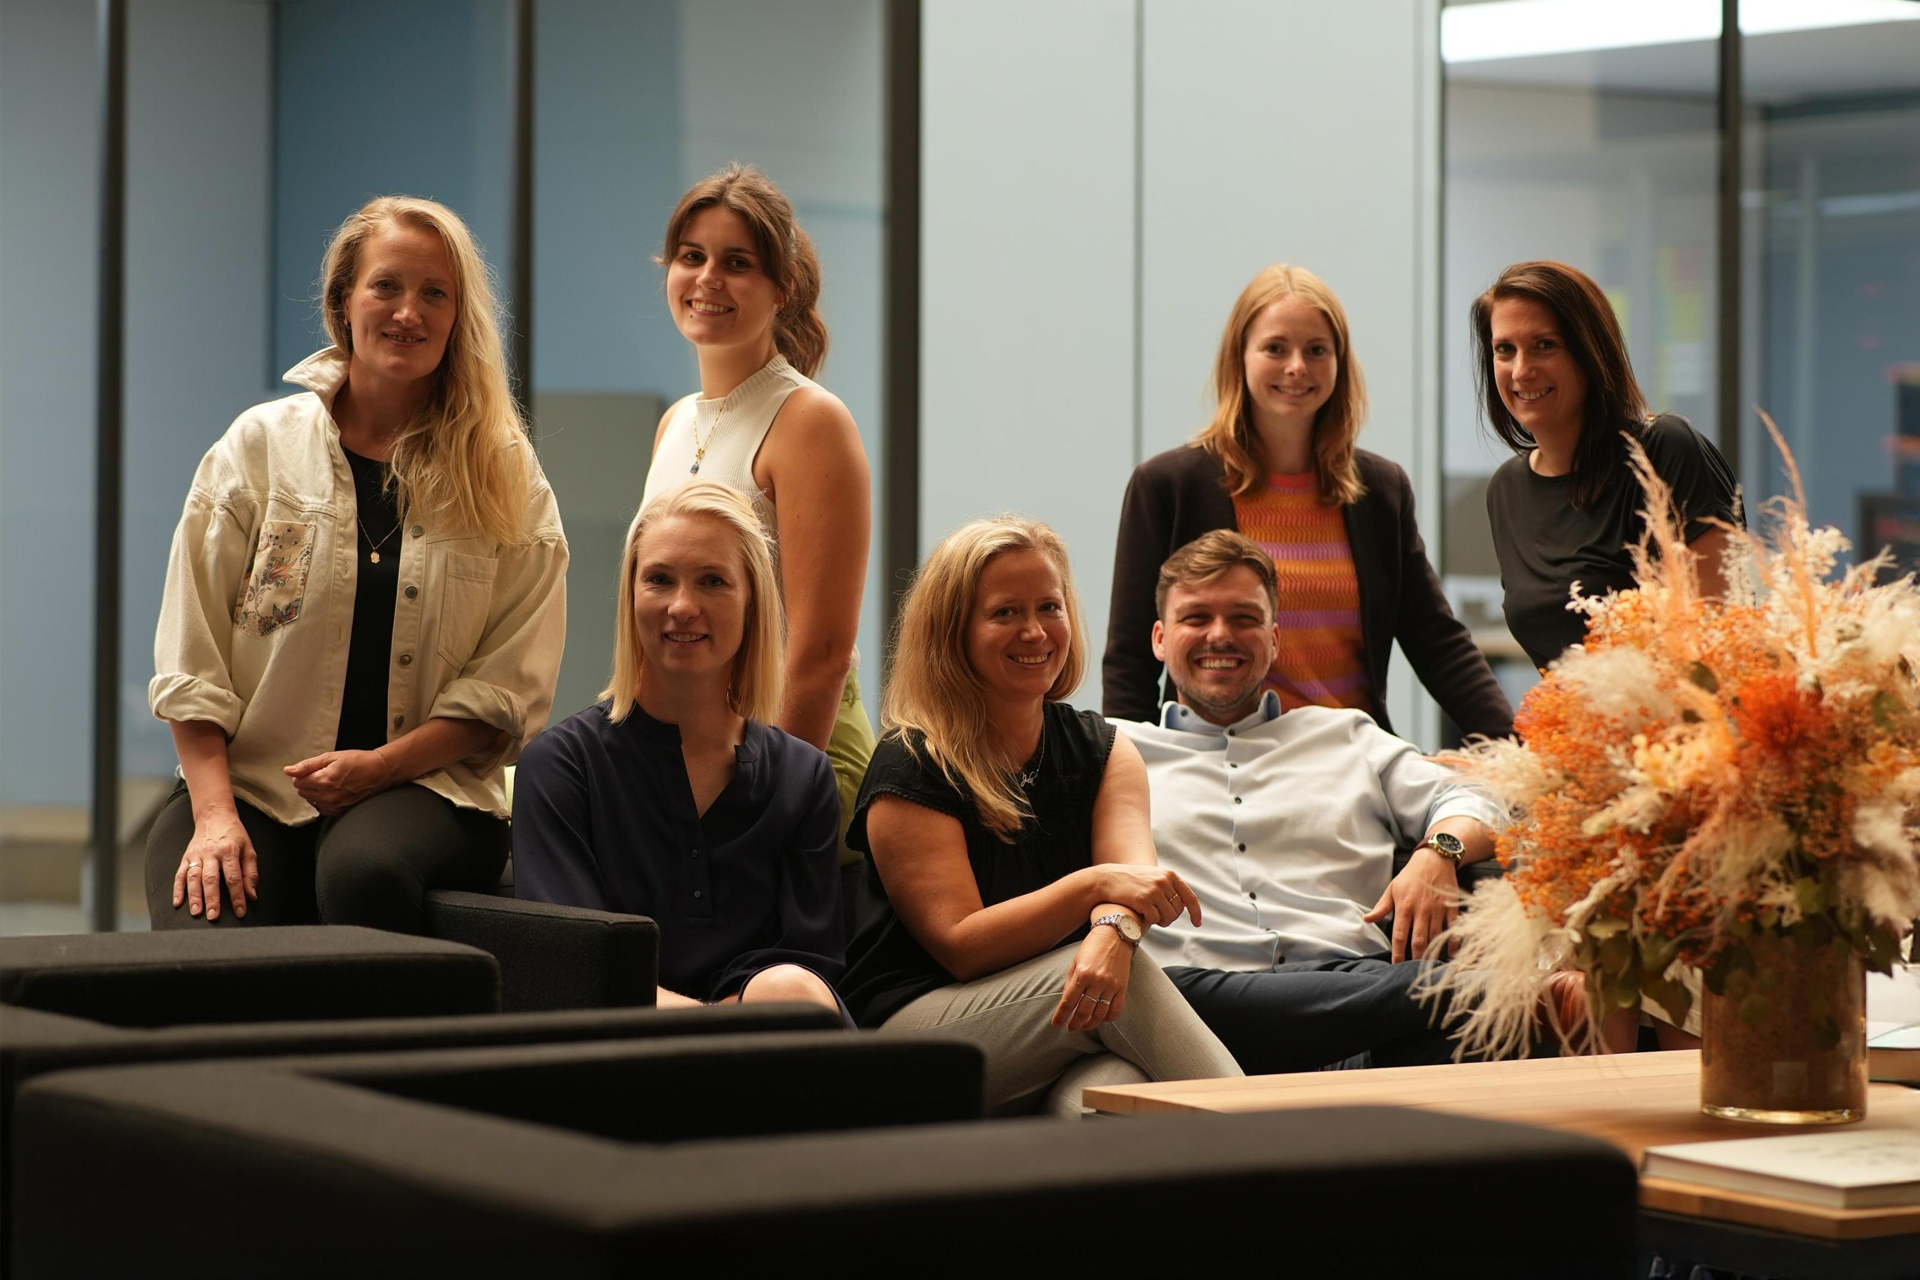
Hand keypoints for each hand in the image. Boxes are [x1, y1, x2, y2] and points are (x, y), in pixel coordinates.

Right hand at [173, 806, 257, 920]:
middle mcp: (211, 853)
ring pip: (193, 877)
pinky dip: (177, 889)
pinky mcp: (186, 856)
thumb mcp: (249, 850)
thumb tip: (251, 895)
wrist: (214, 816)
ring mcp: (196, 855)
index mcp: (229, 850)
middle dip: (212, 899)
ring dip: (194, 896)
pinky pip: (180, 874)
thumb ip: (251, 873)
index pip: (234, 877)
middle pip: (211, 878)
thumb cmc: (235, 835)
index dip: (237, 896)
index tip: (240, 912)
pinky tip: (177, 902)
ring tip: (196, 912)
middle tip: (213, 916)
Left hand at [284, 749, 395, 814]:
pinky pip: (322, 809)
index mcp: (323, 780)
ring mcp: (334, 805)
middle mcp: (327, 796)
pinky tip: (334, 792)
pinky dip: (324, 801)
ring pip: (311, 801)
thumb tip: (288, 771)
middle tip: (324, 774)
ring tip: (331, 783)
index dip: (304, 773)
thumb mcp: (331, 757)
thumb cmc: (357, 761)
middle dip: (309, 783)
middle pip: (302, 792)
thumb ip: (308, 765)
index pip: (297, 781)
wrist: (379, 772)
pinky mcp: (340, 811)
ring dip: (316, 793)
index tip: (316, 769)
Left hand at [1050, 927, 1134, 1031]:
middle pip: (1084, 1010)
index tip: (1056, 1024)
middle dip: (1075, 1023)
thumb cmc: (1092, 947)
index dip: (1061, 1015)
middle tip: (1070, 1028)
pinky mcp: (1122, 987)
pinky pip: (1116, 1009)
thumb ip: (1070, 982)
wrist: (1115, 935)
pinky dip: (1108, 1018)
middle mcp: (1096, 981)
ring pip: (1100, 1013)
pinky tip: (1101, 1019)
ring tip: (1083, 1026)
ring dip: (1090, 1023)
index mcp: (1082, 974)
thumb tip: (1067, 1002)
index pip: (1068, 1001)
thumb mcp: (1075, 962)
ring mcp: (1111, 985)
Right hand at [1086, 864, 1200, 927]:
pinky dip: (1150, 920)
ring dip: (1161, 921)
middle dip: (1169, 918)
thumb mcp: (1153, 877)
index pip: (1189, 897)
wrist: (1107, 879)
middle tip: (1158, 917)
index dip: (1195, 912)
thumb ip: (1169, 886)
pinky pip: (1155, 919)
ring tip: (1150, 916)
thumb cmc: (1131, 881)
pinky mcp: (1144, 900)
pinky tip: (1141, 913)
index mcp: (1169, 875)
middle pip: (1178, 911)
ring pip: (1169, 917)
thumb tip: (1185, 905)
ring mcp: (1154, 890)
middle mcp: (1164, 881)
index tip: (1197, 924)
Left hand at [1362, 848, 1459, 963]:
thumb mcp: (1392, 888)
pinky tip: (1450, 954)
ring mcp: (1438, 909)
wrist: (1435, 859)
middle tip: (1413, 972)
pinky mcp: (1451, 907)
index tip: (1395, 965)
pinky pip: (1453, 928)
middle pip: (1418, 940)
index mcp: (1404, 906)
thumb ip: (1381, 907)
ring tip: (1429, 967)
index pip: (1399, 934)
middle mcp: (1421, 910)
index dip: (1397, 952)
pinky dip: (1453, 942)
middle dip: (1415, 958)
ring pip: (1435, 936)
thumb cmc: (1410, 876)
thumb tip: (1366, 919)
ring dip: (1432, 953)